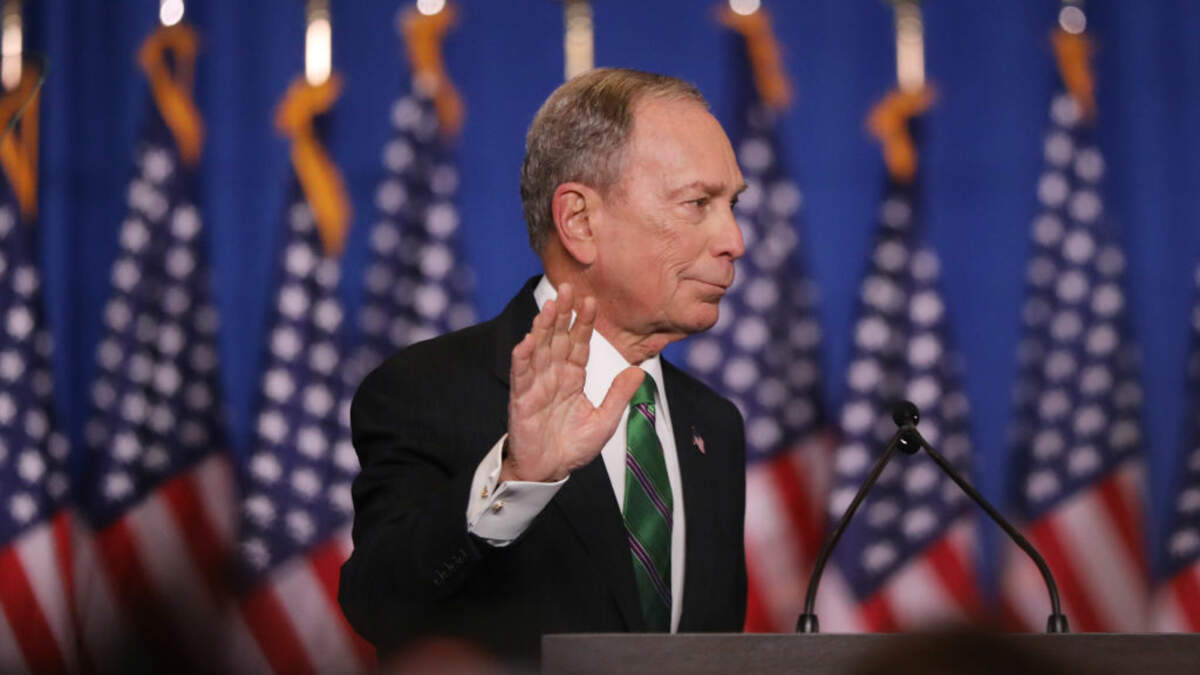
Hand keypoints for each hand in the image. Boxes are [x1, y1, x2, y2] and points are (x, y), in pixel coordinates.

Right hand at [502, 283, 644, 482]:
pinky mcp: (521, 399)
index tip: (591, 300)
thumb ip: (619, 395)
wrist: (550, 470)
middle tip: (567, 286)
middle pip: (558, 338)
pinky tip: (527, 340)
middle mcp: (554, 375)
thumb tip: (639, 371)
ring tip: (550, 305)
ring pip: (539, 349)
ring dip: (543, 326)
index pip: (579, 342)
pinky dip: (523, 357)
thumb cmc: (574, 446)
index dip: (584, 322)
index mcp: (573, 377)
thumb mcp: (605, 420)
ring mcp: (536, 385)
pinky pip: (522, 374)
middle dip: (563, 313)